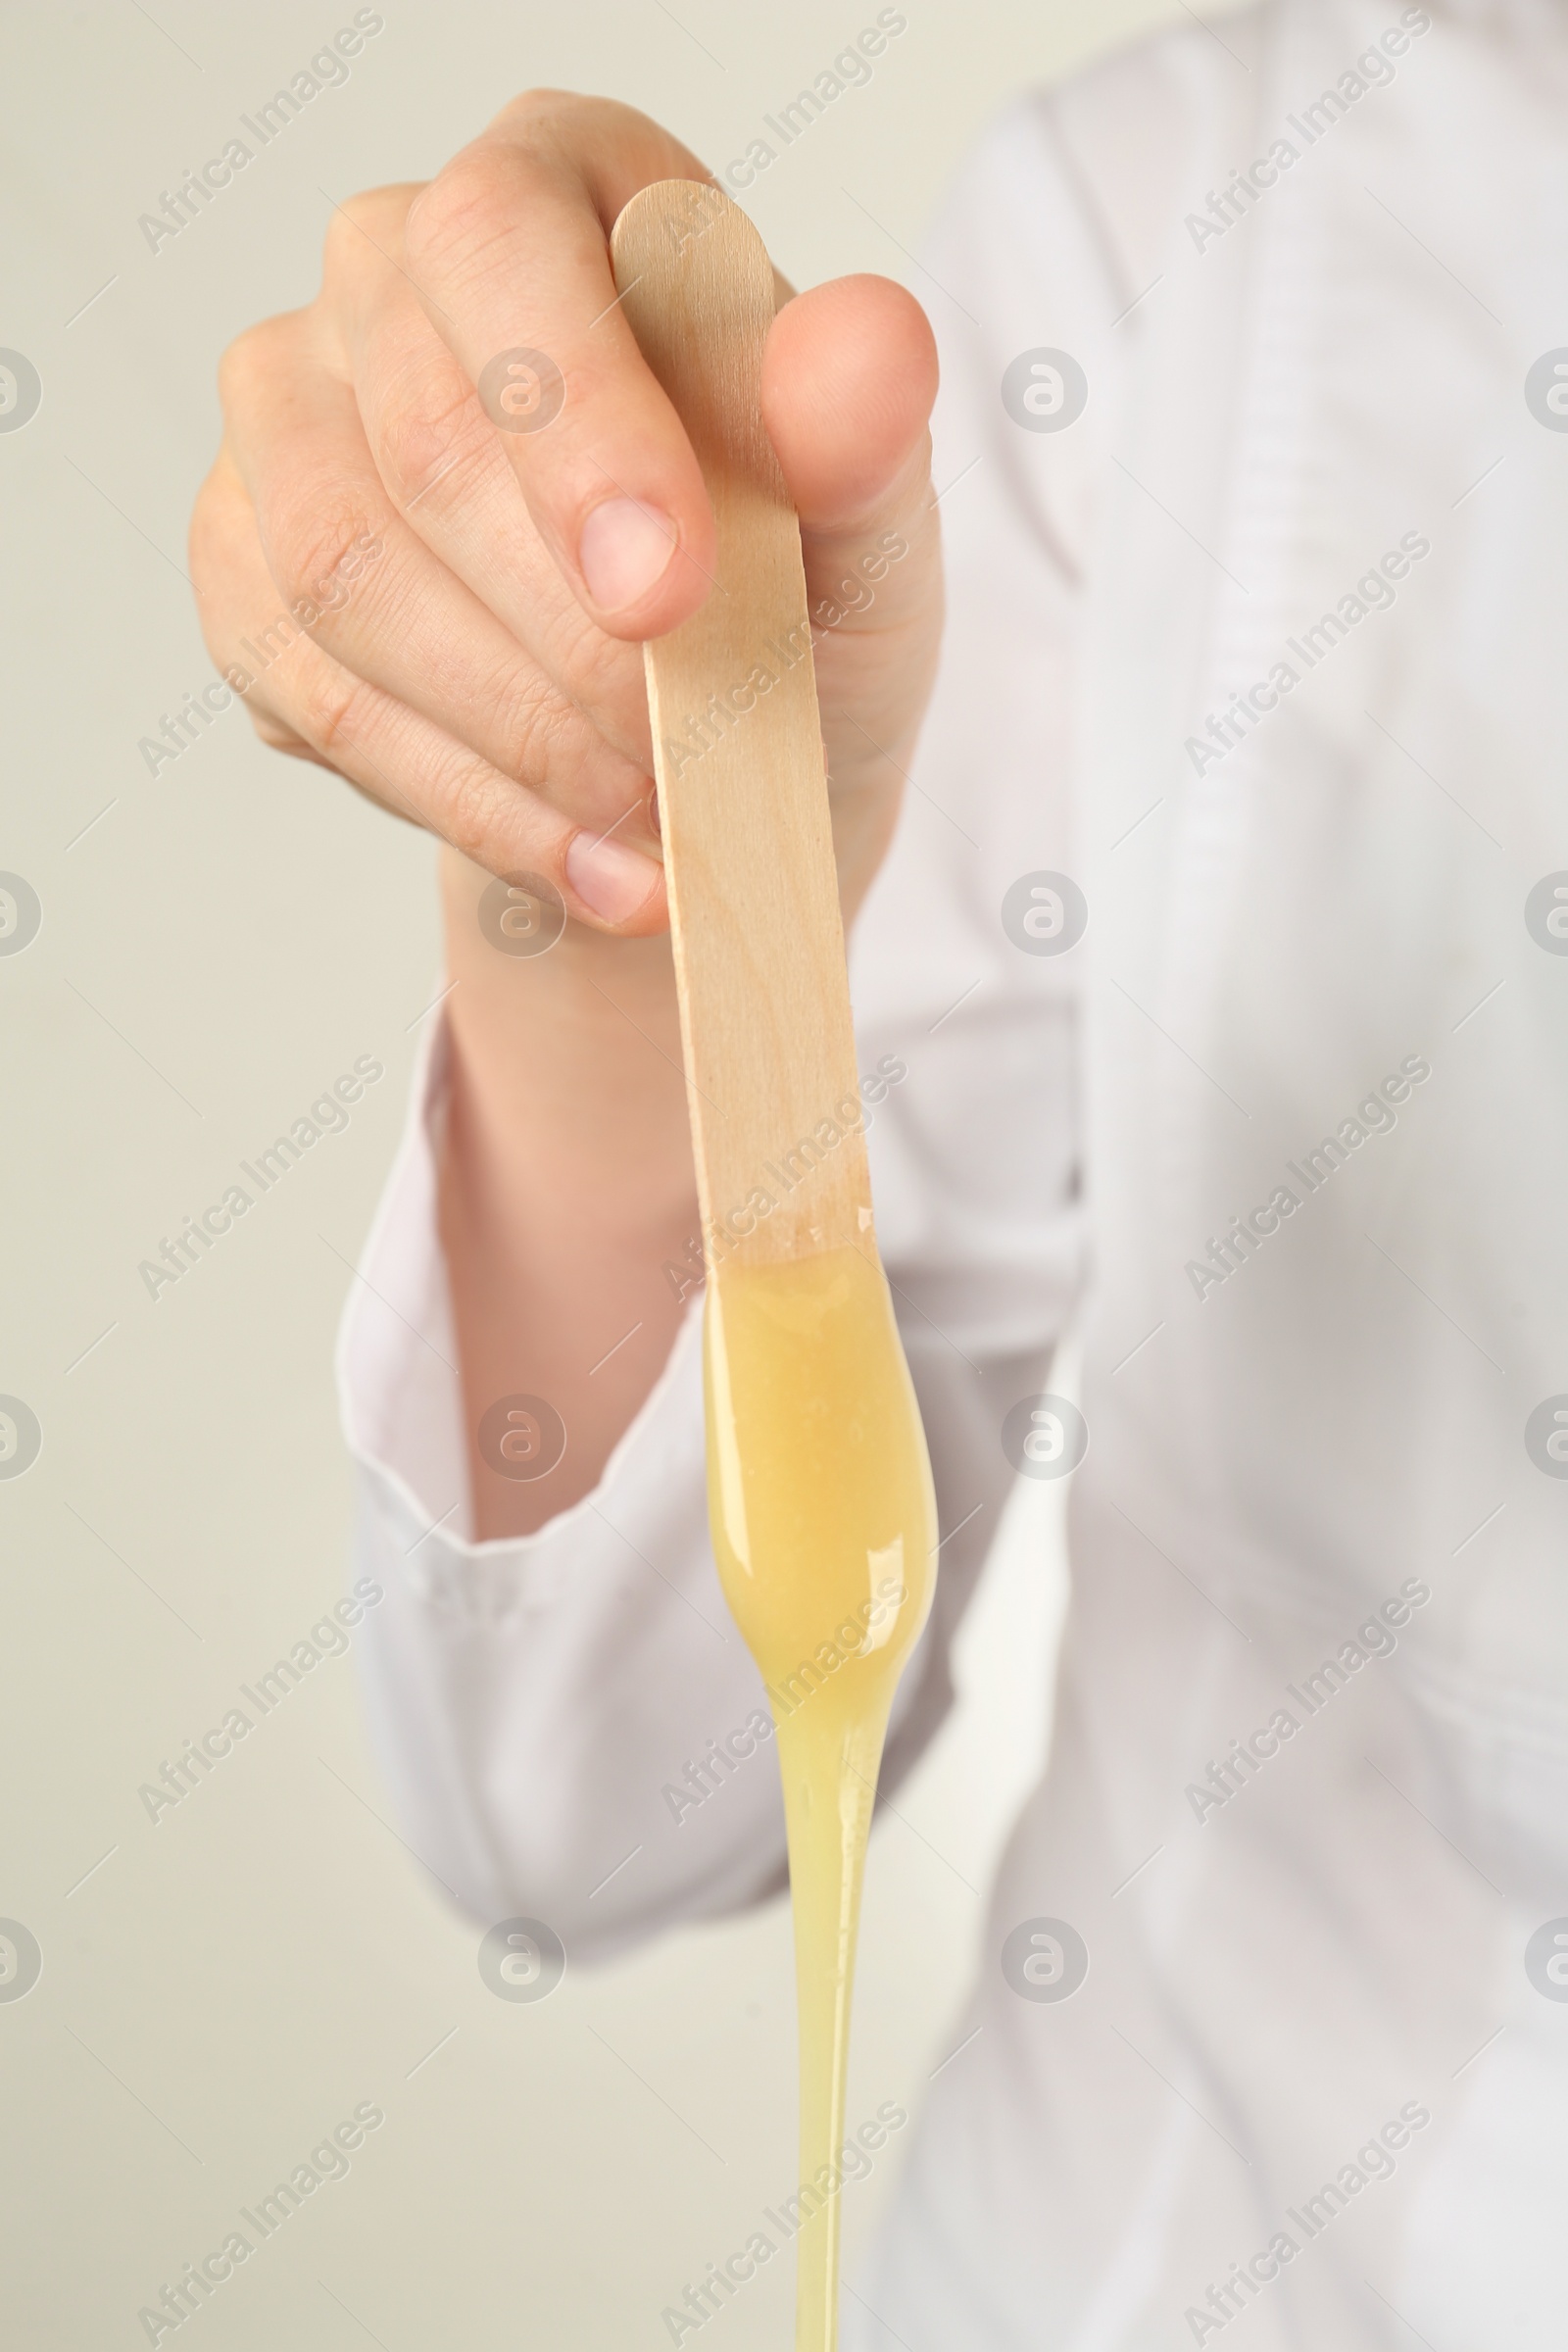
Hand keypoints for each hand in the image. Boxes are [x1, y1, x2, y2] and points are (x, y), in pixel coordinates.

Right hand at [190, 90, 942, 939]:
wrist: (718, 741)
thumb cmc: (795, 587)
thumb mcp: (868, 530)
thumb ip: (861, 442)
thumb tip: (864, 348)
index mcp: (552, 184)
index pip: (502, 249)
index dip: (576, 429)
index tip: (669, 598)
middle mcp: (383, 271)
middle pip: (421, 448)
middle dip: (569, 644)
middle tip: (688, 763)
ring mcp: (287, 419)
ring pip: (341, 583)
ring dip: (514, 740)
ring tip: (651, 831)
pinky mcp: (242, 571)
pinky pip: (314, 697)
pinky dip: (467, 805)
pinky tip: (584, 864)